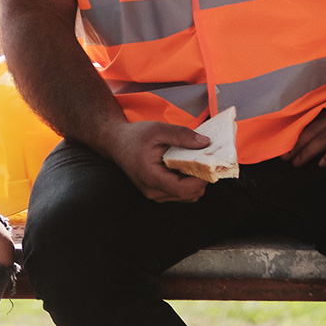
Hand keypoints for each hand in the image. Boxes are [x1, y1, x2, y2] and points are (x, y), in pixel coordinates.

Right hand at [93, 117, 211, 202]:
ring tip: (192, 162)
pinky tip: (185, 167)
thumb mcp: (158, 130)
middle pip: (190, 194)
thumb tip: (205, 143)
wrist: (116, 143)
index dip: (201, 178)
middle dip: (201, 178)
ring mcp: (156, 195)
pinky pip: (181, 193)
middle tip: (203, 159)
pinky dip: (188, 182)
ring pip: (188, 196)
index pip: (184, 189)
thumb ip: (182, 136)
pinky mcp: (158, 193)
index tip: (209, 163)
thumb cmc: (134, 137)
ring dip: (195, 181)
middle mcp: (153, 191)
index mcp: (152, 178)